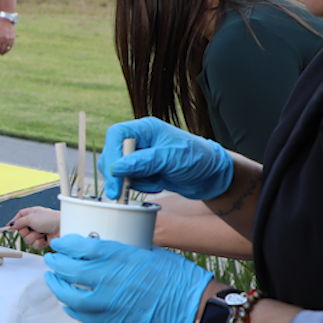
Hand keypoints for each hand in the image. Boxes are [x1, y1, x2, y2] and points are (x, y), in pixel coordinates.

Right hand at [6, 206, 60, 248]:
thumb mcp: (31, 218)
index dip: (14, 223)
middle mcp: (34, 223)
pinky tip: (45, 238)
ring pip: (27, 239)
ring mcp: (38, 232)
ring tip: (42, 233)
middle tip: (33, 228)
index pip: (18, 217)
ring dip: (34, 237)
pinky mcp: (43, 241)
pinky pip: (34, 245)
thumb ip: (19, 222)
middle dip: (26, 232)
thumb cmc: (50, 219)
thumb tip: (12, 225)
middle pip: (21, 231)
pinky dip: (39, 242)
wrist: (63, 227)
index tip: (8, 228)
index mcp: (31, 214)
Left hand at [41, 236, 210, 322]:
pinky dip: (71, 308)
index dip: (67, 244)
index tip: (61, 243)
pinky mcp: (113, 321)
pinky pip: (83, 316)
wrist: (195, 308)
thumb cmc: (179, 278)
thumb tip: (106, 248)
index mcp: (121, 257)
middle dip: (56, 264)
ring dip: (57, 287)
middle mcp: (111, 279)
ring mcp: (110, 303)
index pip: (83, 247)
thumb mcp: (150, 251)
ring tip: (53, 280)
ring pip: (70, 296)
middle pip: (70, 271)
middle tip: (52, 259)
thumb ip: (124, 250)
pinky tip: (68, 303)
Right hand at [102, 117, 233, 200]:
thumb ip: (143, 162)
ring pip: (118, 169)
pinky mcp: (143, 170)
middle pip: (113, 153)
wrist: (210, 175)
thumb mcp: (170, 159)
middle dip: (116, 174)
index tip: (114, 176)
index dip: (111, 154)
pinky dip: (139, 187)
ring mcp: (140, 155)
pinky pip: (129, 179)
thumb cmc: (196, 159)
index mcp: (146, 128)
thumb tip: (116, 168)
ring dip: (130, 182)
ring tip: (153, 186)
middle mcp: (140, 140)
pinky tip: (156, 186)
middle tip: (119, 193)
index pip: (117, 135)